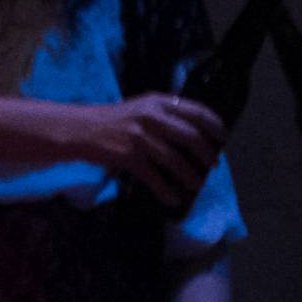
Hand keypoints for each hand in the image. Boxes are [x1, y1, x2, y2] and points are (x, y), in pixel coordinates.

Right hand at [86, 92, 226, 205]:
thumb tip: (194, 137)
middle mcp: (151, 116)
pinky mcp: (128, 156)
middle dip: (206, 154)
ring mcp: (139, 137)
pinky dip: (165, 190)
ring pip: (175, 160)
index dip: (214, 126)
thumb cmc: (112, 121)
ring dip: (189, 176)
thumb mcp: (141, 108)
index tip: (222, 139)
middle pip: (191, 137)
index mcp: (158, 102)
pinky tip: (172, 199)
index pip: (197, 112)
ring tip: (196, 186)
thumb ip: (165, 115)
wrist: (79, 129)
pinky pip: (154, 177)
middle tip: (212, 166)